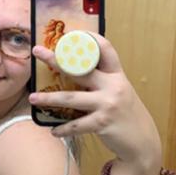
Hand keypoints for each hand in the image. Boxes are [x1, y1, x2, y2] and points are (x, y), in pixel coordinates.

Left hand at [29, 34, 161, 169]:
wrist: (143, 142)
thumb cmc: (126, 115)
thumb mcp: (119, 92)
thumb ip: (102, 81)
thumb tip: (74, 72)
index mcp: (117, 74)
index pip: (105, 48)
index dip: (89, 38)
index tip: (70, 33)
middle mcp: (113, 85)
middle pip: (80, 68)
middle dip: (56, 60)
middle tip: (37, 52)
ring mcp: (108, 104)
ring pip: (71, 97)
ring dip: (49, 98)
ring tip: (32, 98)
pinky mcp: (103, 123)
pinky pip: (76, 124)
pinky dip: (63, 128)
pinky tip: (54, 130)